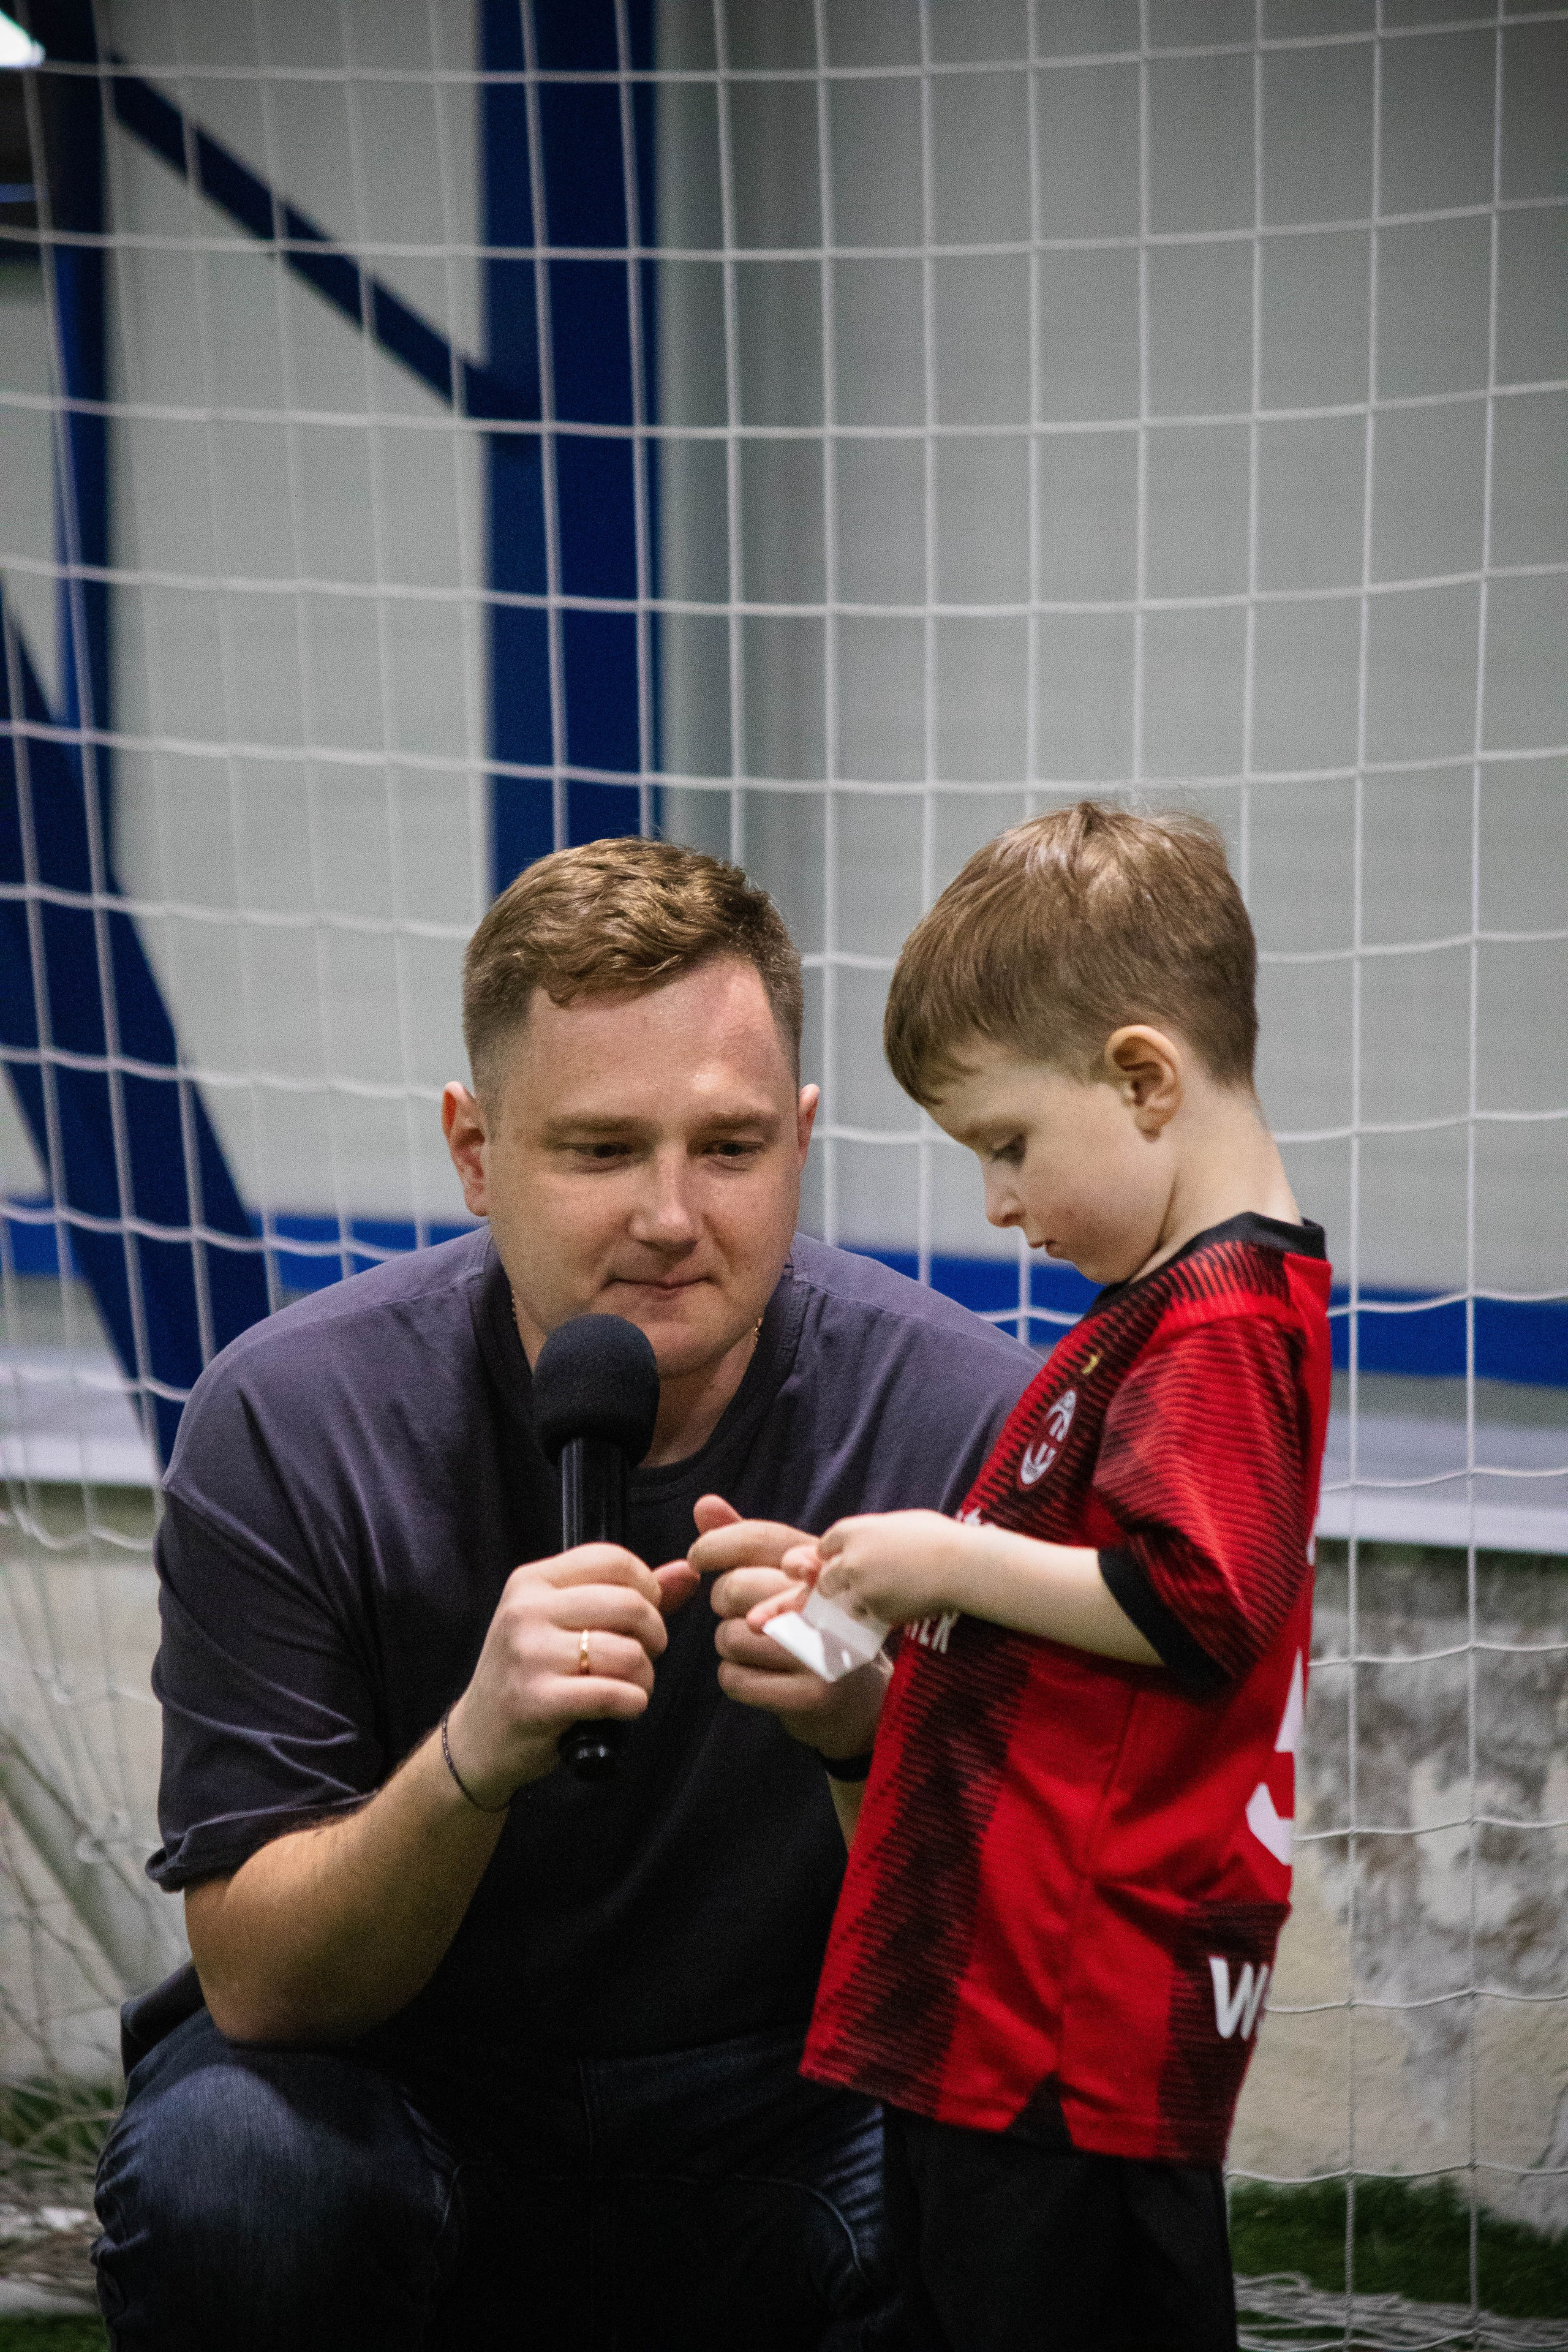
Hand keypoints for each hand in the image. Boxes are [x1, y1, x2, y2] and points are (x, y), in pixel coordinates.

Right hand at [445, 1545, 671, 1807]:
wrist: (480, 1737)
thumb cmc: (531, 1674)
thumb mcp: (565, 1622)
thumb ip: (626, 1594)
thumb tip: (686, 1572)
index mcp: (533, 1581)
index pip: (612, 1560)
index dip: (647, 1588)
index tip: (645, 1614)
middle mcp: (526, 1610)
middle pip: (629, 1603)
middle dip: (654, 1634)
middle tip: (644, 1654)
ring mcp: (529, 1655)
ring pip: (627, 1652)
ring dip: (645, 1676)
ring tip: (632, 1686)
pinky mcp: (536, 1700)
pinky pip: (613, 1693)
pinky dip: (633, 1703)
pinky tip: (623, 1707)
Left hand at [690, 1495, 888, 1760]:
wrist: (860, 1700)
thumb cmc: (812, 1628)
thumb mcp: (788, 1578)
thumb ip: (747, 1543)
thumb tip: (704, 1504)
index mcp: (824, 1566)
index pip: (760, 1539)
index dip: (718, 1543)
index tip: (696, 1556)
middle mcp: (828, 1604)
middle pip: (736, 1587)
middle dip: (722, 1599)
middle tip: (740, 1612)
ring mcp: (823, 1651)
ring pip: (730, 1637)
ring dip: (728, 1645)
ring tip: (756, 1648)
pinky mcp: (813, 1694)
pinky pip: (736, 1680)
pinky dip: (734, 1679)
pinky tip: (757, 1677)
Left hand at [810, 1509, 968, 1628]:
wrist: (958, 1566)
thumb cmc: (937, 1537)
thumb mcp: (898, 1523)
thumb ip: (874, 1534)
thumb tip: (869, 1544)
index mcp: (854, 1532)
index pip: (825, 1545)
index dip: (830, 1553)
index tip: (835, 1559)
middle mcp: (851, 1561)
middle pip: (826, 1578)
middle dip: (834, 1582)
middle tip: (848, 1585)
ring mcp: (862, 1590)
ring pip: (845, 1603)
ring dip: (855, 1601)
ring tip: (877, 1597)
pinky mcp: (878, 1613)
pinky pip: (869, 1616)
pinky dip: (877, 1613)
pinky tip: (896, 1604)